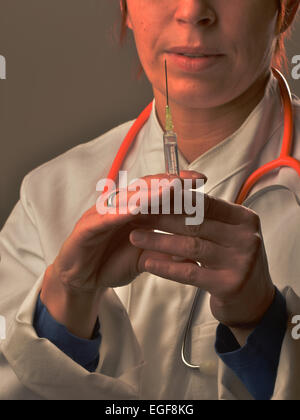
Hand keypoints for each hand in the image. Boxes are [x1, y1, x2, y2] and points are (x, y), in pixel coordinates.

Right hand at [41, 171, 205, 337]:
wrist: (83, 280)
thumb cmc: (112, 263)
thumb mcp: (146, 259)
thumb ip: (166, 253)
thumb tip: (196, 254)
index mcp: (134, 210)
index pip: (158, 191)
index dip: (178, 184)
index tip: (202, 179)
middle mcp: (119, 207)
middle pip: (144, 188)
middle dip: (167, 181)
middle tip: (188, 178)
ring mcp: (103, 214)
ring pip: (126, 200)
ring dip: (147, 193)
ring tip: (168, 188)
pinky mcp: (87, 228)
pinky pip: (104, 219)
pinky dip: (119, 213)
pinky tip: (134, 210)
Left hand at [129, 194, 274, 334]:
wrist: (254, 301)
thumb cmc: (231, 260)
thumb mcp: (227, 234)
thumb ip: (206, 217)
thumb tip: (168, 194)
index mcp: (244, 219)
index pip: (205, 203)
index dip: (175, 198)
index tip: (149, 196)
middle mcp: (246, 237)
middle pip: (196, 222)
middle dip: (161, 217)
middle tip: (135, 213)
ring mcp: (241, 262)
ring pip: (191, 245)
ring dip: (159, 240)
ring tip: (135, 236)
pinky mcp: (229, 285)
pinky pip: (190, 272)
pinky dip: (166, 267)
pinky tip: (148, 262)